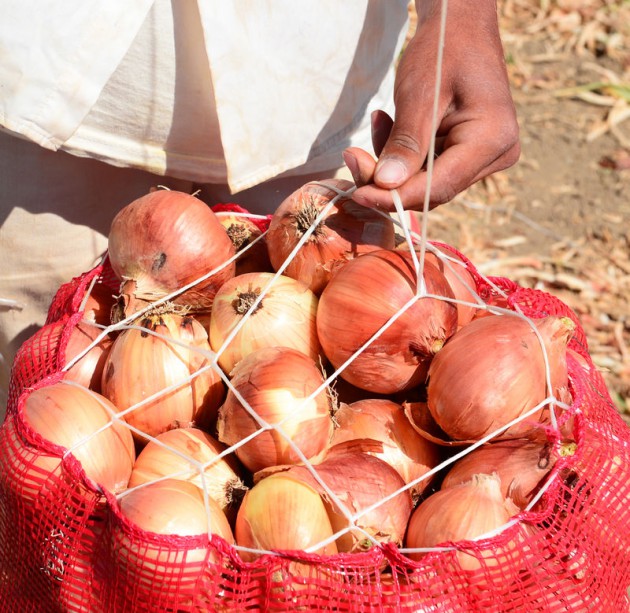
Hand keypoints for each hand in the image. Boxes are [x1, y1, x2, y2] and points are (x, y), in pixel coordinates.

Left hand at [344, 0, 519, 210]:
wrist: (459, 24)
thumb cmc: (444, 47)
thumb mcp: (419, 93)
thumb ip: (405, 143)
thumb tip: (386, 185)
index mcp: (493, 140)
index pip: (438, 187)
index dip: (395, 196)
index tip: (357, 193)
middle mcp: (496, 155)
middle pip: (430, 189)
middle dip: (388, 179)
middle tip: (352, 156)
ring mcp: (484, 157)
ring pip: (424, 182)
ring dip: (392, 161)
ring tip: (378, 121)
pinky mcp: (468, 155)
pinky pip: (426, 168)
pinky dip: (401, 153)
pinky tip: (389, 123)